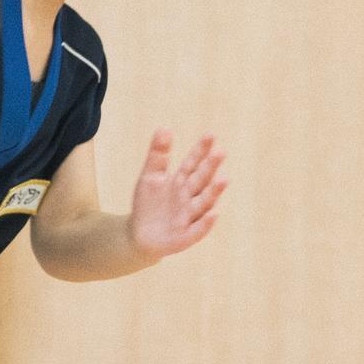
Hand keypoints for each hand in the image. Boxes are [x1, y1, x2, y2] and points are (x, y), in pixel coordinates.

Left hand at [129, 130, 226, 260]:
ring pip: (204, 203)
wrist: (140, 235)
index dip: (201, 150)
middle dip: (210, 167)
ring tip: (224, 179)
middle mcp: (189, 197)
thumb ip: (157, 154)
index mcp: (181, 181)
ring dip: (214, 192)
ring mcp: (190, 217)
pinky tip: (213, 214)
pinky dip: (206, 223)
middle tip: (221, 152)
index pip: (193, 163)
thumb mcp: (150, 177)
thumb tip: (164, 128)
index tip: (210, 134)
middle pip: (201, 180)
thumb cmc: (149, 204)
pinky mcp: (186, 236)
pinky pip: (198, 229)